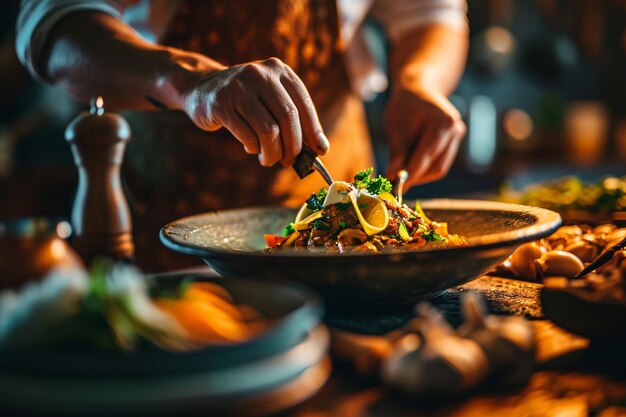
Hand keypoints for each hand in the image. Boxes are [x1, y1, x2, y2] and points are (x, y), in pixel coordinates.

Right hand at [183, 57, 328, 166]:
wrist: (202, 89)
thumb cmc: (246, 101)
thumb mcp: (270, 99)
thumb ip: (293, 119)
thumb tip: (319, 148)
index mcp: (278, 70)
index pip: (303, 104)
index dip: (313, 131)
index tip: (320, 151)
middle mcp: (260, 74)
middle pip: (288, 118)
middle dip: (293, 146)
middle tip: (290, 161)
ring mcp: (239, 87)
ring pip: (269, 131)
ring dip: (272, 152)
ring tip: (269, 159)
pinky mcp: (222, 104)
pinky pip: (247, 136)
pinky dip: (253, 148)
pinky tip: (251, 148)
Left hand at [385, 86, 465, 187]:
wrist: (418, 89)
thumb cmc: (405, 105)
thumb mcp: (396, 127)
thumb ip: (396, 153)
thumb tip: (391, 177)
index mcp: (443, 123)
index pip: (426, 158)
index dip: (409, 175)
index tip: (394, 186)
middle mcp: (455, 130)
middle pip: (436, 167)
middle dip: (415, 177)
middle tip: (395, 182)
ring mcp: (458, 136)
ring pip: (439, 168)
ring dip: (420, 174)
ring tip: (401, 169)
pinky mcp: (455, 142)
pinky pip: (440, 162)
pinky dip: (425, 167)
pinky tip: (411, 162)